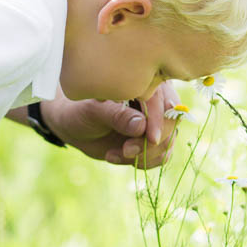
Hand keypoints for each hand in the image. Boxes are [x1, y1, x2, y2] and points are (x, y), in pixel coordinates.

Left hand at [40, 83, 183, 167]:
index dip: (159, 120)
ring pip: (167, 143)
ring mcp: (157, 122)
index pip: (162, 101)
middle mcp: (156, 102)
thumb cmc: (81, 111)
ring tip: (113, 154)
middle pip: (170, 124)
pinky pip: (161, 156)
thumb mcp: (93, 111)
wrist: (75, 126)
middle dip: (150, 143)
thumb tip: (142, 125)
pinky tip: (116, 156)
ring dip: (144, 155)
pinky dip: (142, 162)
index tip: (150, 138)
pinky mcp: (154, 141)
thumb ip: (117, 116)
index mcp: (143, 85)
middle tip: (125, 151)